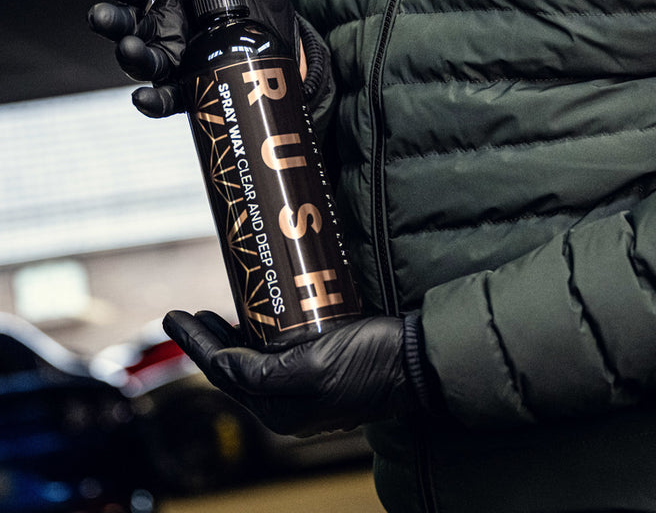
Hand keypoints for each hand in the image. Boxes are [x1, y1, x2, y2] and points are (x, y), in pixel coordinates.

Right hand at [88, 0, 299, 116]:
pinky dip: (152, 102)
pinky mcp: (192, 86)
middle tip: (107, 15)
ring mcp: (175, 57)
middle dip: (111, 19)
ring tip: (130, 48)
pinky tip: (145, 97)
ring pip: (140, 60)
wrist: (290, 30)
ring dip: (128, 55)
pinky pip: (167, 98)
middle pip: (125, 23)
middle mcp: (160, 25)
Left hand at [163, 310, 413, 436]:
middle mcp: (288, 405)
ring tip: (219, 312)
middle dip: (209, 340)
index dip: (195, 342)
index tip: (173, 314)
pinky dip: (261, 339)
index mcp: (280, 409)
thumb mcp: (314, 366)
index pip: (223, 372)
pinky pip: (278, 358)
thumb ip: (265, 373)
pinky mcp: (323, 372)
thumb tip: (224, 367)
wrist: (417, 361)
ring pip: (255, 364)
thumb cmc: (370, 361)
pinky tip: (263, 320)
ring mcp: (306, 390)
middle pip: (235, 370)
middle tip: (190, 312)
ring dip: (234, 338)